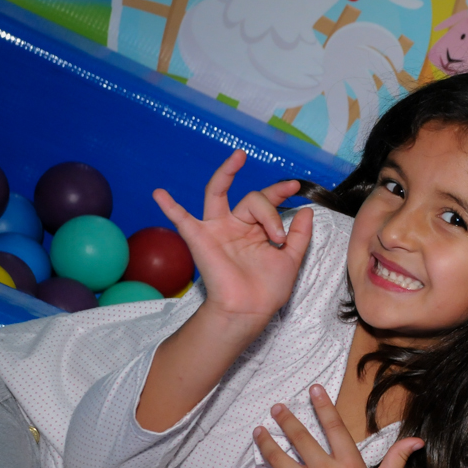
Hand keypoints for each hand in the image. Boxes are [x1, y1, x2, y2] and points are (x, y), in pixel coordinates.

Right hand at [153, 150, 313, 323]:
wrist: (250, 310)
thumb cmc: (267, 289)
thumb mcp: (291, 258)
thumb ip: (300, 234)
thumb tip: (308, 209)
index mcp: (255, 230)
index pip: (266, 203)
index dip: (280, 193)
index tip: (296, 188)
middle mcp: (235, 225)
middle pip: (250, 198)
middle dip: (270, 195)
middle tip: (288, 190)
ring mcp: (216, 230)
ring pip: (219, 194)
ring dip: (225, 174)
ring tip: (238, 157)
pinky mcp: (200, 239)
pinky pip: (181, 220)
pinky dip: (169, 206)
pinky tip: (159, 193)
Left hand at [233, 384, 422, 467]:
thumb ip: (398, 458)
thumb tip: (417, 440)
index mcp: (349, 464)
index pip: (335, 428)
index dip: (324, 407)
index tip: (313, 390)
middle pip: (302, 439)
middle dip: (287, 420)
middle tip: (277, 407)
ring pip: (280, 460)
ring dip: (266, 443)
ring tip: (258, 430)